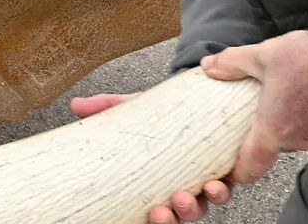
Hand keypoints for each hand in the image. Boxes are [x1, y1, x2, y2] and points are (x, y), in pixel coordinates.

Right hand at [72, 93, 234, 222]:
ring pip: (206, 204)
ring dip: (200, 204)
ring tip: (192, 193)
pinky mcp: (230, 166)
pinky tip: (218, 181)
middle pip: (182, 214)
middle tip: (163, 211)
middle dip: (175, 216)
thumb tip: (77, 104)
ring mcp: (208, 178)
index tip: (150, 215)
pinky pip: (231, 184)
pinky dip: (225, 186)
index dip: (156, 219)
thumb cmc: (162, 111)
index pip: (158, 209)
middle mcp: (186, 185)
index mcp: (161, 181)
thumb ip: (107, 107)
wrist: (196, 96)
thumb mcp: (133, 109)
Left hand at [202, 31, 307, 183]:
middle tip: (257, 106)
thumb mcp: (264, 54)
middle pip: (271, 146)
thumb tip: (208, 67)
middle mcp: (297, 141)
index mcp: (273, 130)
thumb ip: (233, 62)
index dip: (236, 170)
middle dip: (263, 129)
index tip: (227, 163)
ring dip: (288, 119)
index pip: (249, 169)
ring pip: (294, 135)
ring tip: (285, 94)